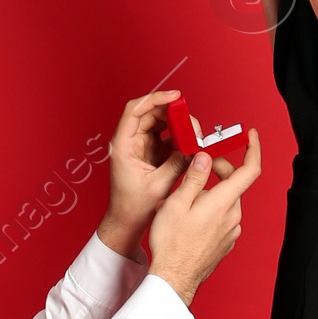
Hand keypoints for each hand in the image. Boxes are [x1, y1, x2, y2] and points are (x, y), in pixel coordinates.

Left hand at [97, 91, 188, 258]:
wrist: (127, 222)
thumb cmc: (134, 207)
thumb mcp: (159, 185)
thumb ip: (177, 163)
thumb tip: (194, 147)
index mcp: (122, 145)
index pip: (135, 111)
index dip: (155, 98)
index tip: (175, 96)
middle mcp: (129, 141)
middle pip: (151, 113)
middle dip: (173, 113)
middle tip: (192, 122)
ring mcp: (140, 146)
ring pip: (160, 123)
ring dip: (179, 125)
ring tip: (194, 134)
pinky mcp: (151, 153)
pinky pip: (167, 137)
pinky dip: (180, 138)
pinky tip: (191, 144)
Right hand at [146, 134, 261, 305]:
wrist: (173, 278)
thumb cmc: (171, 243)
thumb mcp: (176, 203)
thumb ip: (194, 177)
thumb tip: (205, 157)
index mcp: (222, 202)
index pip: (249, 170)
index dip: (253, 149)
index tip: (251, 136)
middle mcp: (233, 216)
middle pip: (234, 183)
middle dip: (219, 169)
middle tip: (197, 166)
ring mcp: (232, 230)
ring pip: (227, 200)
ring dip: (213, 191)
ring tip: (186, 197)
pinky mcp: (227, 241)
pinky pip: (224, 217)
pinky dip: (212, 208)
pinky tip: (191, 216)